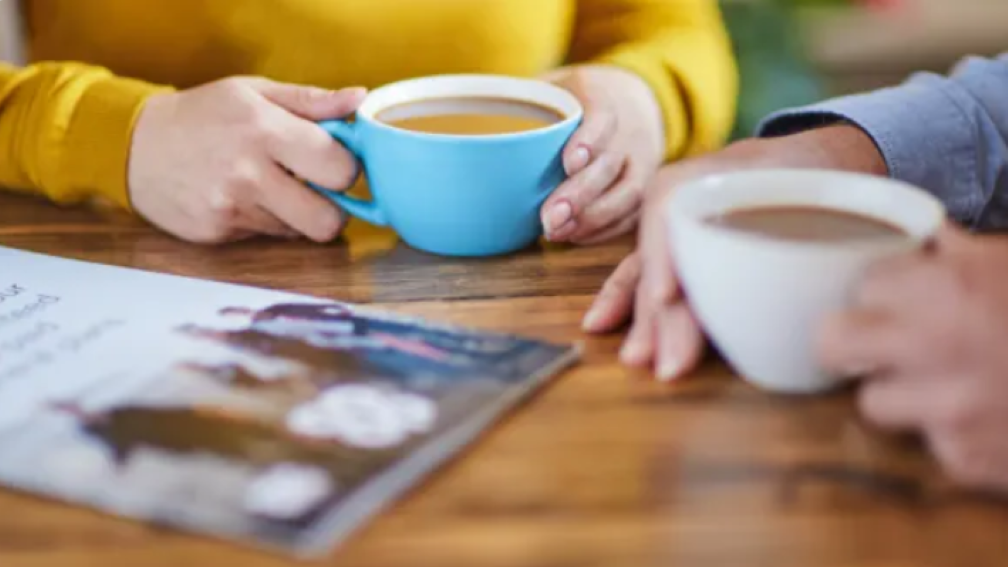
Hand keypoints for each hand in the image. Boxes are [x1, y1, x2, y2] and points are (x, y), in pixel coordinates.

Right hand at [128, 76, 365, 243]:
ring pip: (298, 231)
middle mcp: (248, 173)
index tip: (335, 162)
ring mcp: (230, 209)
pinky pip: (267, 237)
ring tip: (270, 185)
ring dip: (296, 212)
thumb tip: (360, 101)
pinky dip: (265, 221)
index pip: (340, 170)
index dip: (347, 170)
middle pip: (328, 222)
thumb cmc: (203, 114)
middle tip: (318, 190)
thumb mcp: (254, 92)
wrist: (134, 146)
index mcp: (264, 129)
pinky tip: (242, 198)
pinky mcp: (217, 234)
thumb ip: (312, 101)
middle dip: (333, 210)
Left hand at [538, 65, 664, 244]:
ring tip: (559, 233)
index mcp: (605, 96)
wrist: (636, 100)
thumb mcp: (555, 84)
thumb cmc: (578, 97)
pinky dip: (606, 229)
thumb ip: (521, 100)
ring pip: (629, 193)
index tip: (569, 161)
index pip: (604, 116)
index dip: (590, 139)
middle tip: (550, 218)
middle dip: (582, 194)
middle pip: (612, 164)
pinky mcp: (645, 186)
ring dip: (594, 218)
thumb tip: (469, 118)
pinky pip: (632, 212)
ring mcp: (642, 161)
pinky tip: (576, 236)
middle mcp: (630, 130)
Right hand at [582, 125, 888, 380]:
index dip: (666, 256)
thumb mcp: (813, 190)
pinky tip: (602, 324)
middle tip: (668, 364)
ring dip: (642, 319)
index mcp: (708, 173)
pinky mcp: (676, 248)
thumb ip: (796, 234)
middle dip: (660, 314)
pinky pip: (642, 275)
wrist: (823, 161)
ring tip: (635, 358)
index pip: (670, 213)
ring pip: (648, 272)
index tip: (666, 298)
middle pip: (662, 258)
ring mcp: (674, 226)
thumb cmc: (817, 175)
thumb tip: (777, 293)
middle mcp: (679, 198)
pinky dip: (627, 302)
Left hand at [818, 225, 1007, 493]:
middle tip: (874, 341)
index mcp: (950, 286)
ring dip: (898, 393)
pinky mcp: (966, 461)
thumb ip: (957, 248)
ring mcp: (947, 409)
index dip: (879, 292)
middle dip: (849, 339)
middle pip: (831, 342)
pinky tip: (987, 416)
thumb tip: (911, 231)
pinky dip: (950, 434)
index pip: (861, 285)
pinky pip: (928, 445)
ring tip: (942, 383)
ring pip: (871, 402)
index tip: (894, 298)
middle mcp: (935, 346)